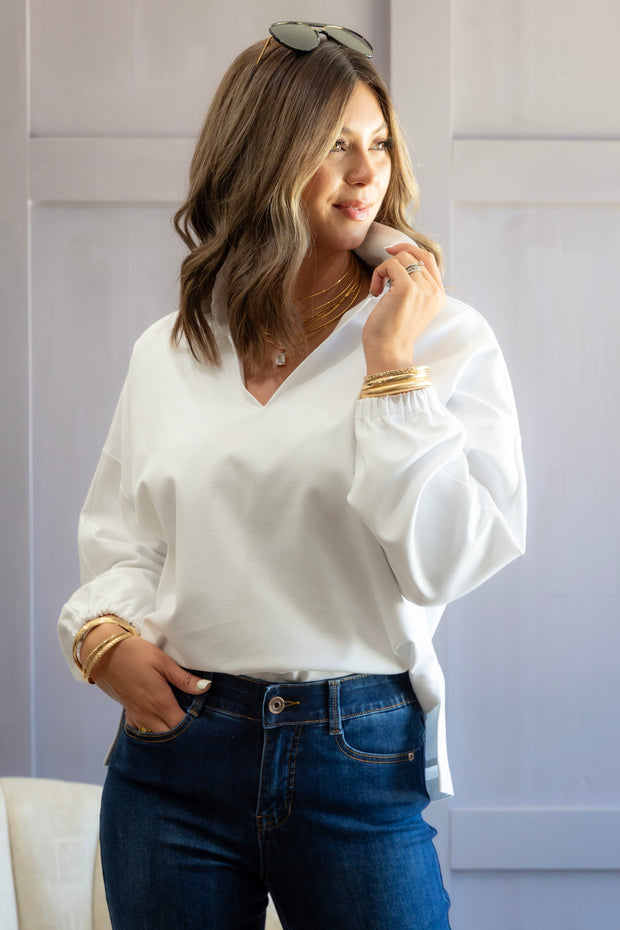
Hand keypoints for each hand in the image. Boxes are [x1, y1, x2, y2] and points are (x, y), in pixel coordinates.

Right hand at [83, 623, 209, 732]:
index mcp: (160, 702)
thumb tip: (206, 688)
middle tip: (196, 723)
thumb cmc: (136, 654)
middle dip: (183, 733)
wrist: (104, 654)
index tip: (205, 720)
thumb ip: (184, 678)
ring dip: (168, 733)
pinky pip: (143, 730)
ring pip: (156, 735)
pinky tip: (162, 721)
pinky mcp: (129, 712)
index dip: (194, 726)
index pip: (181, 726)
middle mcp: (148, 714)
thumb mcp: (162, 662)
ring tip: (181, 722)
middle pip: (169, 735)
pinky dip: (153, 730)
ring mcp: (137, 715)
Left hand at [363, 243, 444, 373]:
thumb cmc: (392, 333)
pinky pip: (390, 264)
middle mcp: (434, 290)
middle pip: (415, 254)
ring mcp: (422, 288)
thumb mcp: (410, 306)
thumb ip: (414, 285)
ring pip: (402, 258)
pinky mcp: (407, 288)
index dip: (410, 250)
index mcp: (438, 295)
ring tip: (378, 289)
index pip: (429, 258)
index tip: (392, 253)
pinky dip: (378, 274)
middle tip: (381, 272)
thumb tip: (399, 258)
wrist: (388, 352)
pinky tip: (375, 292)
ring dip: (383, 269)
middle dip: (394, 258)